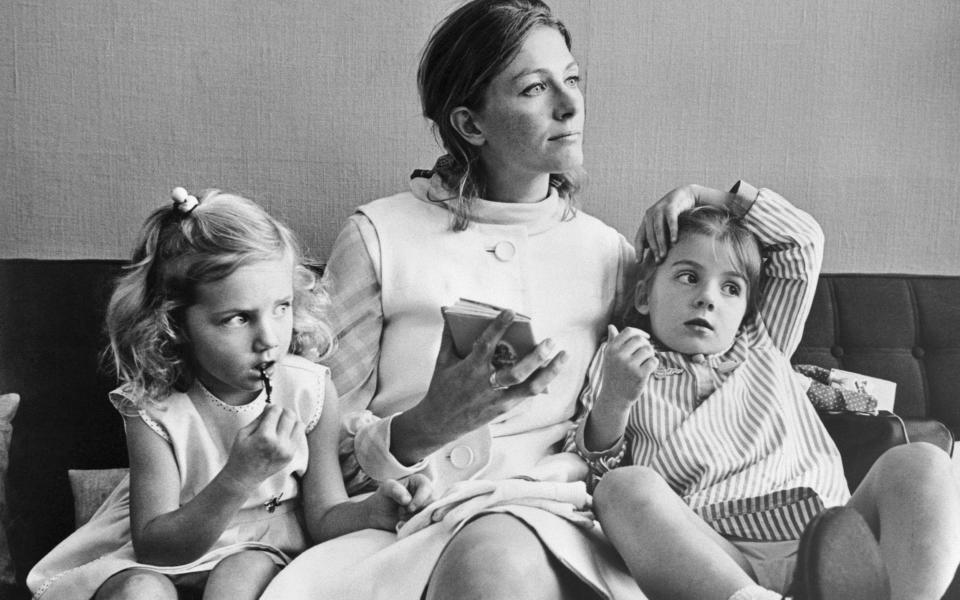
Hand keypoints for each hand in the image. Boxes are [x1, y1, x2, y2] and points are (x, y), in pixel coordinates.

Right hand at [223, 404, 304, 487]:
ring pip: (299, 424)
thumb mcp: (243, 433)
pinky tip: (283, 434)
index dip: (272, 407)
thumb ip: (259, 418)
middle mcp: (278, 443)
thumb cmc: (240, 454)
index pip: (276, 411)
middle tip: (276, 416)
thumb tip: (271, 406)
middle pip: (290, 415)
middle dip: (283, 412)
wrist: (245, 477)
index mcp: (264, 436)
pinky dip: (293, 431)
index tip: (268, 410)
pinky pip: (299, 436)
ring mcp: (287, 450)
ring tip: (281, 425)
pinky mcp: (291, 455)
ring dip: (291, 421)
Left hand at [363, 474, 434, 530]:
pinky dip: (416, 529)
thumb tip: (407, 500)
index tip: (410, 508)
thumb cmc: (385, 497)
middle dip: (417, 512)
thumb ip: (395, 489)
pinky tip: (403, 527)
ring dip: (416, 521)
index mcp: (420, 482)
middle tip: (402, 514)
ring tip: (401, 521)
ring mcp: (428, 509)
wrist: (380, 515)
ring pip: (431, 516)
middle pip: (432, 504)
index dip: (420, 499)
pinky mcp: (426, 521)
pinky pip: (428, 526)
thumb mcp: (386, 488)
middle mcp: (428, 495)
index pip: (427, 489)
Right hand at [402, 310, 567, 453]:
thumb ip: (449, 337)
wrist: (440, 422)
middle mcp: (487, 385)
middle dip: (536, 356)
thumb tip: (448, 313)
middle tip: (550, 341)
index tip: (511, 312)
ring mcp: (498, 399)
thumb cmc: (441, 389)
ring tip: (563, 356)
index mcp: (470, 369)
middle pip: (517, 372)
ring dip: (550, 372)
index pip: (486, 345)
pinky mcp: (504, 409)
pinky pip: (527, 395)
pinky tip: (551, 370)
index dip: (498, 327)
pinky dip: (542, 382)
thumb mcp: (442, 361)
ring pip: (530, 387)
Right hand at [598, 325, 657, 409]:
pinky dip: (653, 364)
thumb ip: (612, 342)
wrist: (614, 398)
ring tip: (646, 362)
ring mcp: (629, 366)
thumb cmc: (613, 375)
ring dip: (650, 355)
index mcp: (611, 349)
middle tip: (646, 354)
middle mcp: (619, 356)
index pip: (628, 331)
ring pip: (648, 350)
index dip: (640, 332)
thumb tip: (611, 326)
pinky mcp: (639, 375)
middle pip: (640, 340)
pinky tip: (648, 369)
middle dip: (646, 345)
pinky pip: (653, 361)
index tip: (645, 338)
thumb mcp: (609, 358)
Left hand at [635, 185, 697, 261]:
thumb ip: (655, 234)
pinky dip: (672, 231)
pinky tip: (674, 241)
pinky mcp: (670, 207)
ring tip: (664, 255)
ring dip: (661, 244)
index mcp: (646, 220)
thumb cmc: (673, 213)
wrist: (685, 194)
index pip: (639, 237)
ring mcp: (659, 210)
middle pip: (649, 236)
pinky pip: (670, 221)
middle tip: (658, 261)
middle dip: (653, 250)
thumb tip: (649, 249)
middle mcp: (650, 215)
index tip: (638, 262)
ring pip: (658, 230)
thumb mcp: (662, 223)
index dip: (638, 250)